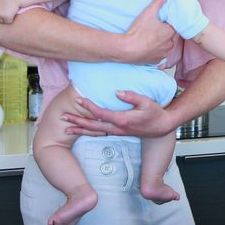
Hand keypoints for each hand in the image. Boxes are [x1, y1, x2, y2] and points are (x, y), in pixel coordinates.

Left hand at [0, 0, 19, 23]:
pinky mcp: (6, 17)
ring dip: (5, 18)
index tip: (0, 10)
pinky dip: (11, 19)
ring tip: (9, 11)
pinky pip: (8, 22)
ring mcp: (0, 14)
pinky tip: (12, 13)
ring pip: (2, 21)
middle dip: (0, 16)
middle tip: (6, 10)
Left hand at [62, 91, 178, 137]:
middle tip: (63, 116)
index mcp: (123, 119)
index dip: (89, 106)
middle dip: (77, 120)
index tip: (79, 100)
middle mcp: (118, 127)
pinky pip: (99, 132)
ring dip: (80, 128)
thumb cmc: (155, 113)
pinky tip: (80, 129)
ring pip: (94, 131)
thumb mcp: (147, 102)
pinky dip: (88, 131)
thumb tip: (116, 92)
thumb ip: (132, 96)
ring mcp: (117, 131)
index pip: (101, 113)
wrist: (162, 127)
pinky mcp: (118, 132)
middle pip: (93, 125)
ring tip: (66, 126)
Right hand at [119, 0, 175, 63]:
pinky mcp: (155, 61)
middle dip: (164, 32)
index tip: (161, 20)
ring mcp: (162, 54)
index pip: (174, 26)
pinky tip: (147, 47)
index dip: (168, 23)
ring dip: (160, 42)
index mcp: (171, 32)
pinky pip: (158, 55)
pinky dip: (154, 51)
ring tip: (150, 37)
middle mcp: (169, 45)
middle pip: (170, 36)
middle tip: (154, 28)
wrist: (125, 49)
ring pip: (165, 46)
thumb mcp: (149, 12)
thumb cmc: (138, 31)